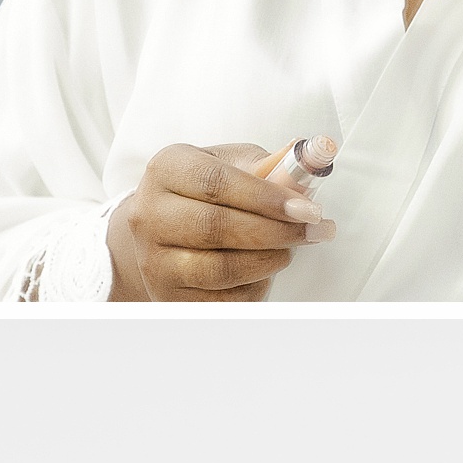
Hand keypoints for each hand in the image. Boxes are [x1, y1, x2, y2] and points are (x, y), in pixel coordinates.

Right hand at [106, 144, 331, 301]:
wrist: (164, 232)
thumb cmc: (207, 192)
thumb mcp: (232, 164)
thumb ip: (269, 166)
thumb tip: (312, 163)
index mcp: (166, 169)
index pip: (216, 182)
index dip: (266, 197)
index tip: (306, 208)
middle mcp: (148, 213)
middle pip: (216, 226)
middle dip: (276, 231)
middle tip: (314, 230)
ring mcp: (153, 259)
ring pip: (220, 268)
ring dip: (268, 260)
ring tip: (291, 249)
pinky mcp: (168, 295)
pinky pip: (221, 299)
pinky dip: (254, 286)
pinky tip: (266, 270)